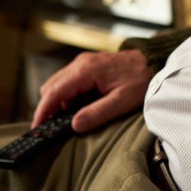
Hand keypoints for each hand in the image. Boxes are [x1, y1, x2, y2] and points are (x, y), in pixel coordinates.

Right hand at [30, 49, 153, 132]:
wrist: (154, 61)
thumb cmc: (141, 80)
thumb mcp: (122, 101)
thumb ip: (97, 113)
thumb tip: (74, 125)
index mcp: (86, 70)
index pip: (54, 92)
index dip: (42, 111)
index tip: (36, 127)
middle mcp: (80, 63)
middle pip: (51, 86)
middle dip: (47, 107)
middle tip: (50, 128)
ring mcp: (83, 62)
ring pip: (58, 83)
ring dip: (57, 101)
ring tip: (64, 120)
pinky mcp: (88, 65)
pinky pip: (68, 80)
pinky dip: (66, 94)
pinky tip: (76, 108)